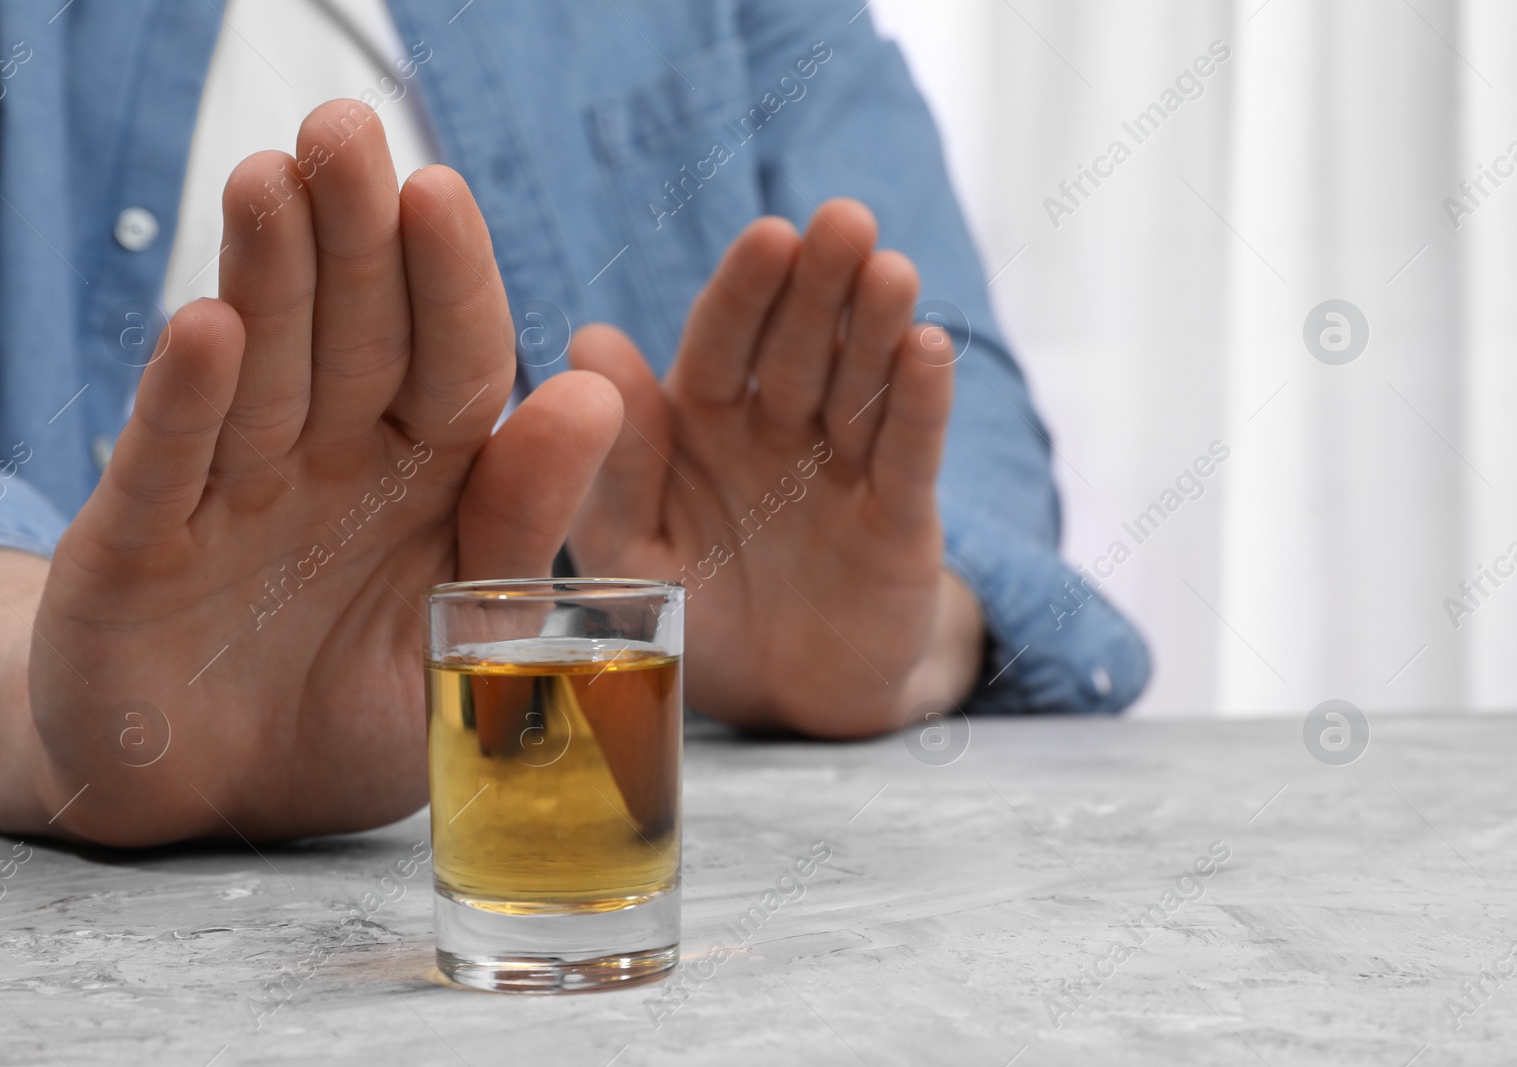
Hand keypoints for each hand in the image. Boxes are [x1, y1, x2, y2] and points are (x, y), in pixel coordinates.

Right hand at [20, 100, 620, 844]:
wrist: (222, 800)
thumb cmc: (358, 710)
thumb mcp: (466, 630)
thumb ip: (519, 522)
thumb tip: (595, 393)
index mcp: (422, 475)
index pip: (449, 360)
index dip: (446, 279)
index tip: (441, 192)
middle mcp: (325, 464)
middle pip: (348, 337)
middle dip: (350, 234)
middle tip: (346, 126)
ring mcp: (228, 496)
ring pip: (258, 374)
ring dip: (268, 280)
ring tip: (274, 179)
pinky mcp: (137, 550)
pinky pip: (169, 469)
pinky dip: (185, 405)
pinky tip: (205, 328)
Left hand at [568, 200, 983, 737]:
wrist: (780, 698)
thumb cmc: (696, 609)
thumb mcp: (633, 547)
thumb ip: (616, 460)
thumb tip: (586, 340)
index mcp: (702, 421)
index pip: (722, 343)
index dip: (746, 292)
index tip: (768, 237)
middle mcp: (777, 426)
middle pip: (800, 345)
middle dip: (821, 286)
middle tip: (844, 221)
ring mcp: (842, 466)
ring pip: (860, 383)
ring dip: (875, 326)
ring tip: (890, 272)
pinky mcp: (899, 514)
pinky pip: (909, 453)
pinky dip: (921, 403)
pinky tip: (930, 348)